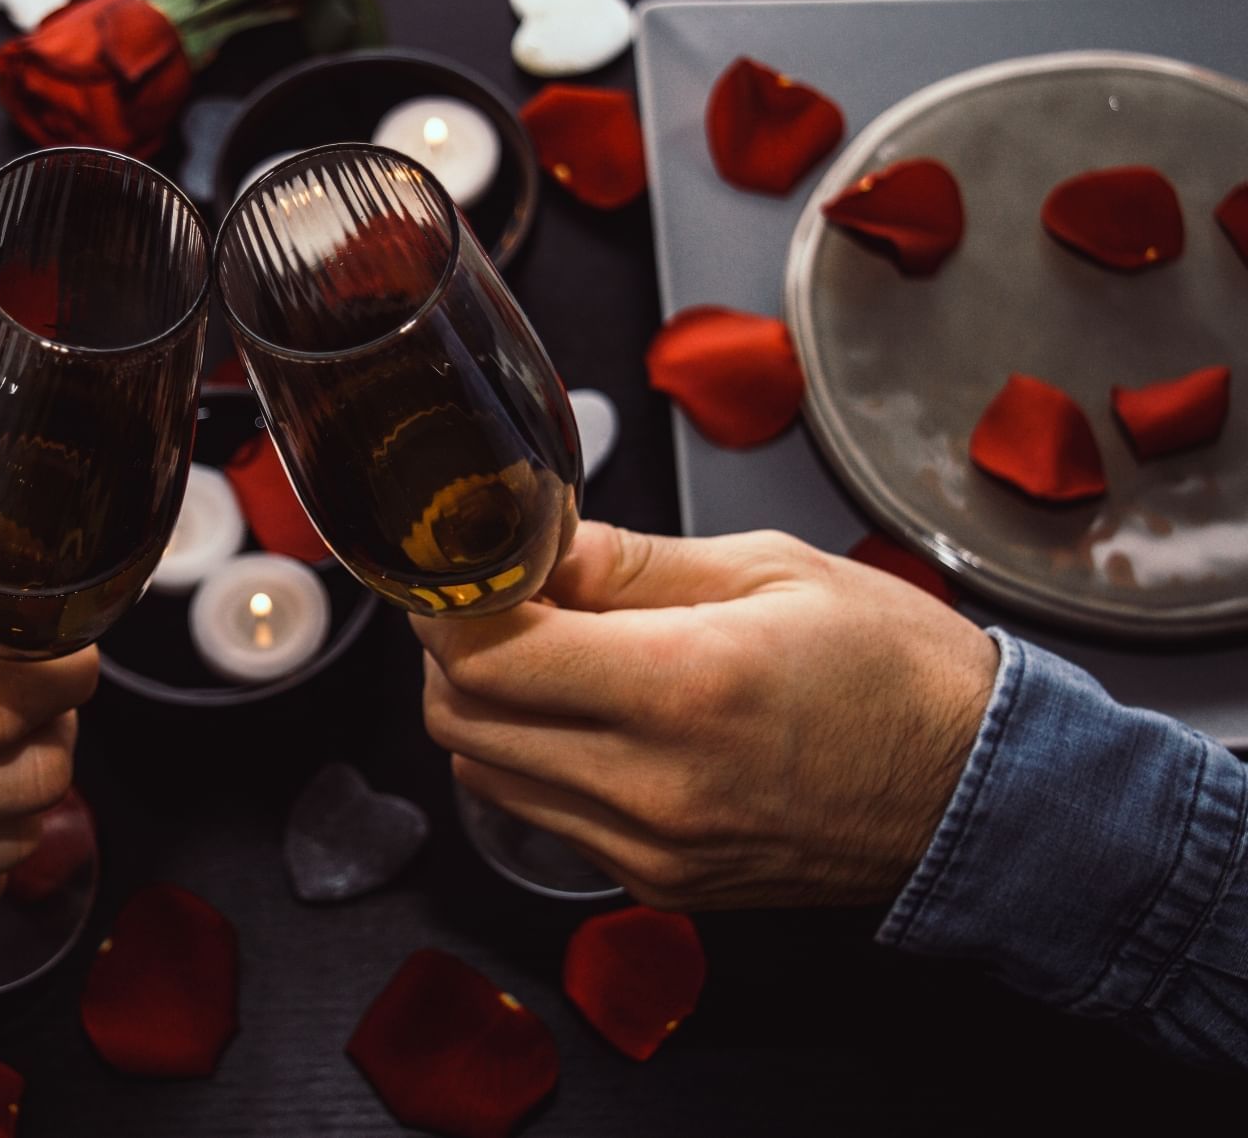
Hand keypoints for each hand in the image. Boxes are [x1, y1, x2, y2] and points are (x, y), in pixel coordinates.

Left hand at [414, 524, 997, 909]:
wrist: (981, 797)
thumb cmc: (896, 671)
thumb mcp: (768, 569)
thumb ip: (628, 562)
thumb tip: (532, 548)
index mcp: (681, 687)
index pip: (486, 655)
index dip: (450, 601)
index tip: (464, 564)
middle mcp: (650, 785)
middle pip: (459, 717)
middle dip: (454, 647)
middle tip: (499, 599)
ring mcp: (649, 849)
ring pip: (485, 770)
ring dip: (487, 705)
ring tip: (547, 653)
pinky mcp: (658, 884)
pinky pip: (543, 814)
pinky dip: (534, 758)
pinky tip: (588, 714)